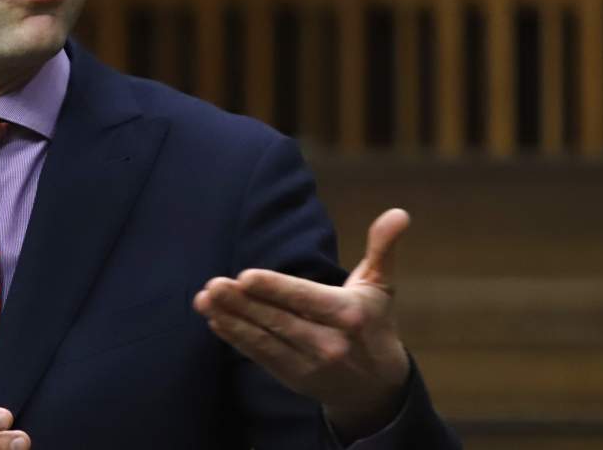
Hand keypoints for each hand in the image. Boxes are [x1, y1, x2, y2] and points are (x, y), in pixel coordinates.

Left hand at [192, 209, 412, 439]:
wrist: (377, 388)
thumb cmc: (374, 323)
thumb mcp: (381, 286)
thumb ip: (383, 248)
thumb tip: (398, 214)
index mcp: (350, 315)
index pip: (307, 299)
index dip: (275, 289)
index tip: (245, 276)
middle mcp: (330, 344)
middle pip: (279, 320)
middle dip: (242, 303)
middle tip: (212, 284)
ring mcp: (310, 365)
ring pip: (265, 340)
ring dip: (231, 320)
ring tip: (204, 299)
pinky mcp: (293, 378)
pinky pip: (261, 356)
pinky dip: (236, 339)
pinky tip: (215, 321)